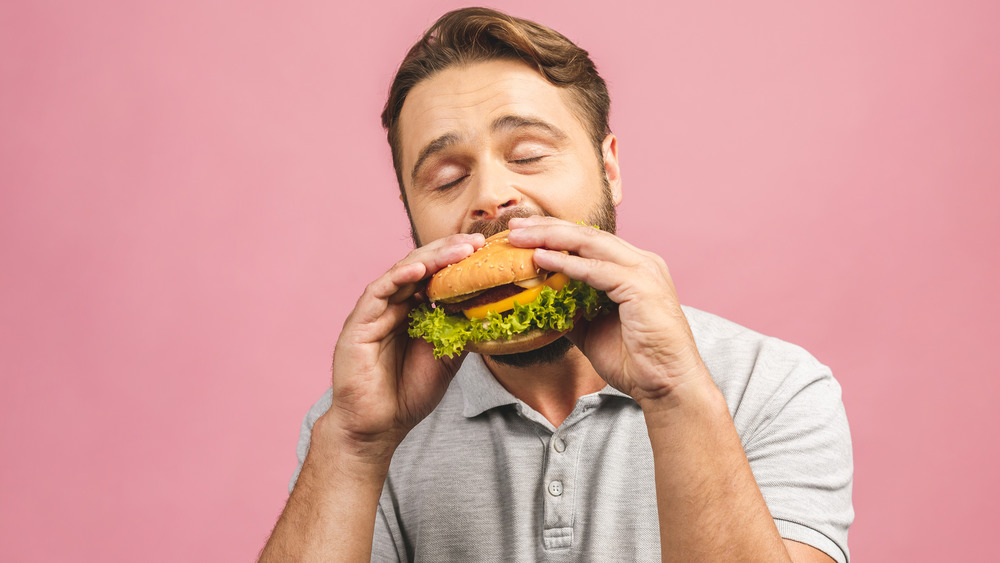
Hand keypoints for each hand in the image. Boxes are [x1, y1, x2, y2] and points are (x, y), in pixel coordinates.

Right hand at [320, 232, 484, 462]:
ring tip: (458, 250)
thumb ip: (461, 331)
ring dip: (431, 259)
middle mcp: (392, 306)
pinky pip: (378, 292)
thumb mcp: (447, 358)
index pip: (435, 276)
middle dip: (449, 252)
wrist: (379, 427)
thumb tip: (490, 309)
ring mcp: (374, 312)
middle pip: (421, 267)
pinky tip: (421, 270)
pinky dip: (399, 278)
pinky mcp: (358, 323)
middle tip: (477, 242)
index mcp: (412, 311)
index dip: (458, 261)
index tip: (486, 251)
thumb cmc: (408, 394)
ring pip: (402, 273)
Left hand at [507, 217, 707, 404]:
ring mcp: (644, 271)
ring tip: (520, 237)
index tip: (522, 232)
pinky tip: (542, 259)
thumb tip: (538, 303)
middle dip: (547, 227)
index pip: (588, 241)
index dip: (553, 232)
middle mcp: (641, 262)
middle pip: (587, 234)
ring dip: (551, 238)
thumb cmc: (635, 361)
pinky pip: (597, 270)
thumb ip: (570, 310)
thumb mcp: (592, 330)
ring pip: (590, 244)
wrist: (666, 386)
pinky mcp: (642, 286)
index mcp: (633, 268)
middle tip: (514, 225)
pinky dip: (567, 263)